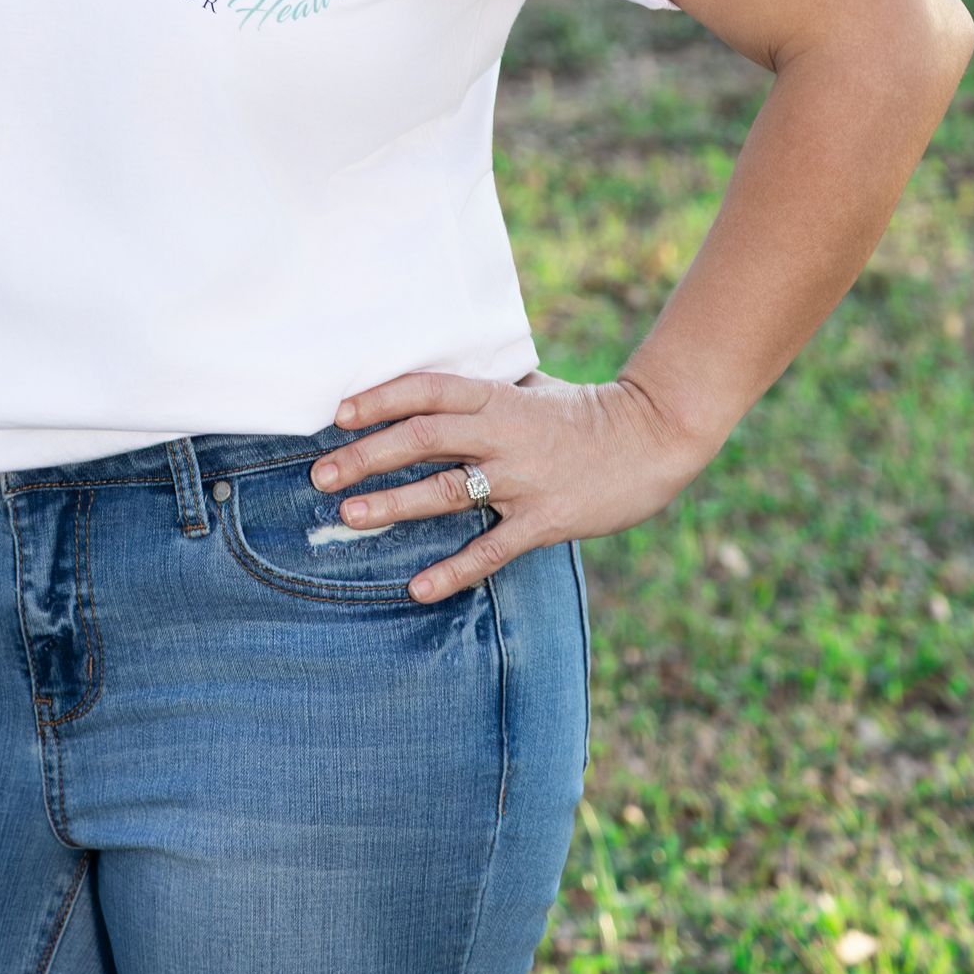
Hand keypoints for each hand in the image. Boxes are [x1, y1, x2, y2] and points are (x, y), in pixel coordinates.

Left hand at [309, 367, 716, 599]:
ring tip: (352, 515)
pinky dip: (454, 570)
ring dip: (395, 505)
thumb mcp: (533, 387)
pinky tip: (418, 586)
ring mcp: (524, 478)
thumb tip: (435, 388)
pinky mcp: (545, 520)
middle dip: (368, 455)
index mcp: (497, 397)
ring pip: (448, 490)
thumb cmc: (586, 412)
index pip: (427, 391)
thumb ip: (488, 388)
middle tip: (320, 474)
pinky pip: (491, 549)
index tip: (338, 415)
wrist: (653, 439)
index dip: (380, 399)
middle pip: (423, 439)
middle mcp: (504, 434)